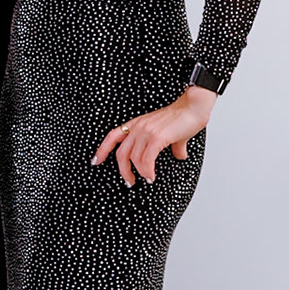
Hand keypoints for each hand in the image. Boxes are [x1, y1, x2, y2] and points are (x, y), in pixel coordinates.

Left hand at [91, 86, 216, 185]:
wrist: (193, 108)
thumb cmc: (183, 117)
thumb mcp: (169, 131)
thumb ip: (170, 144)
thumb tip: (179, 155)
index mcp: (136, 124)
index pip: (112, 136)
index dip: (102, 149)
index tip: (96, 161)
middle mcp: (138, 127)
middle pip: (121, 153)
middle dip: (123, 171)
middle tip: (129, 181)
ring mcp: (146, 132)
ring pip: (134, 159)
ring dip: (139, 173)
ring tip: (146, 179)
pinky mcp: (157, 138)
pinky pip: (146, 160)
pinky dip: (147, 171)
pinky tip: (151, 177)